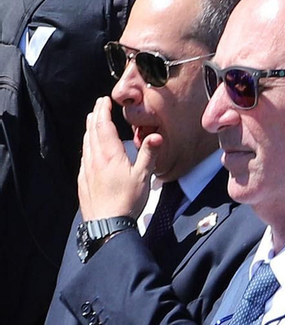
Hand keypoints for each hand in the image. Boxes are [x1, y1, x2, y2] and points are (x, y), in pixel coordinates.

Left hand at [78, 97, 153, 220]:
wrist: (107, 228)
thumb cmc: (127, 201)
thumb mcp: (143, 176)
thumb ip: (149, 153)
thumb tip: (157, 134)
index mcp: (110, 156)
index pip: (104, 127)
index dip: (103, 112)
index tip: (103, 100)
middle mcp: (95, 161)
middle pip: (92, 133)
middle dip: (95, 117)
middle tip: (98, 105)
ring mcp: (87, 173)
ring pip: (86, 145)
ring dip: (89, 131)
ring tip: (92, 122)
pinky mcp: (83, 184)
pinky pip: (83, 159)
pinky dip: (86, 147)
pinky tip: (88, 150)